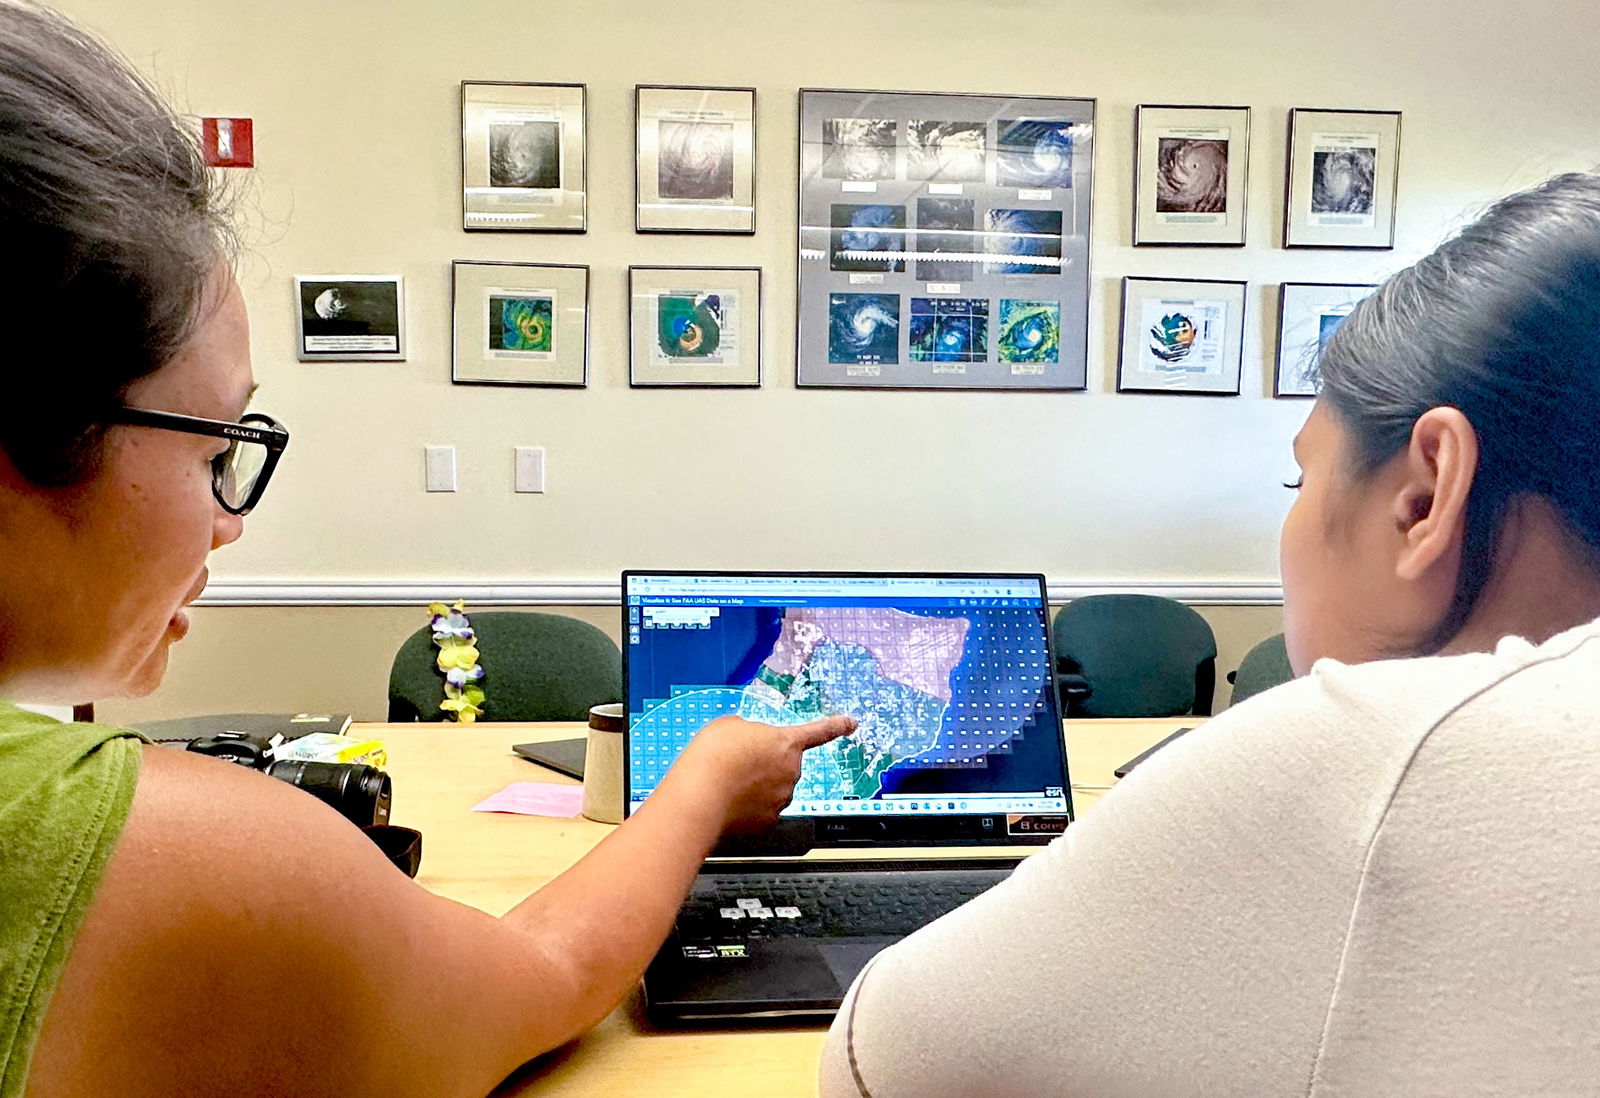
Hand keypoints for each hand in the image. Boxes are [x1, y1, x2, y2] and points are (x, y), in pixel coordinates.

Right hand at [664, 714, 855, 833]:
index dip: (836, 726)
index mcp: (786, 742)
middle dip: (766, 763)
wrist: (700, 795)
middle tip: (737, 760)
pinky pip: (760, 810)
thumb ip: (749, 731)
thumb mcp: (730, 725)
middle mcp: (790, 772)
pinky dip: (747, 807)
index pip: (818, 732)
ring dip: (755, 784)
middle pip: (784, 764)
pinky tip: (729, 800)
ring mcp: (780, 799)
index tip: (851, 724)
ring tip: (728, 780)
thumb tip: (747, 742)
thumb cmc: (714, 756)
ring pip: (772, 789)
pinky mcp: (766, 822)